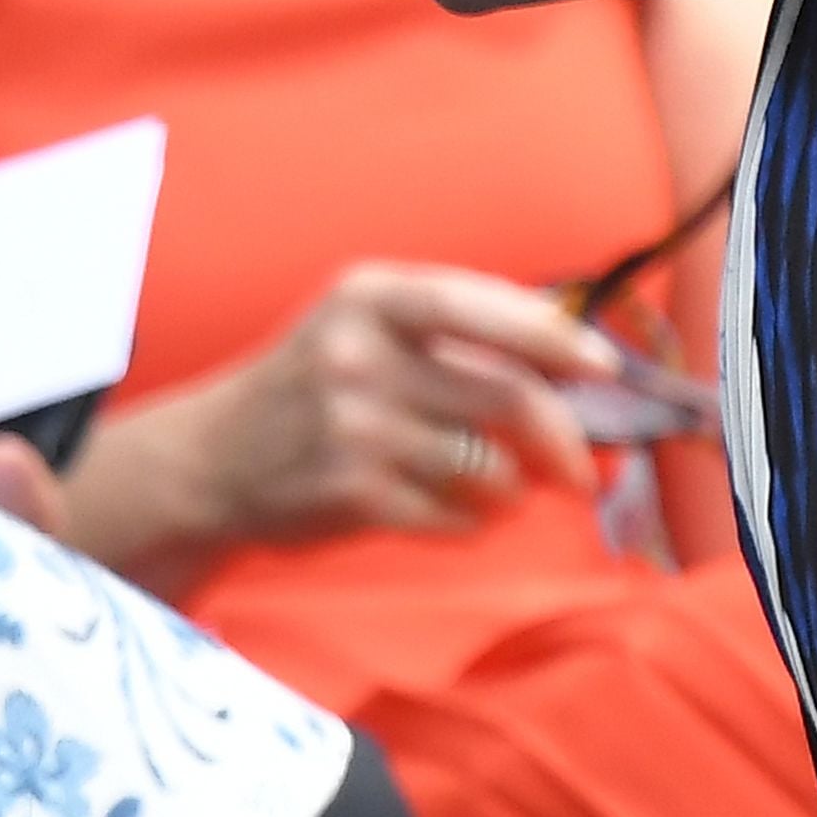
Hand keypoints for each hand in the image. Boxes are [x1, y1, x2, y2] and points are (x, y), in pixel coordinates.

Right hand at [66, 265, 621, 588]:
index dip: (559, 341)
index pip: (490, 308)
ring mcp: (353, 426)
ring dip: (510, 488)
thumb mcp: (364, 325)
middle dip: (564, 438)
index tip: (606, 368)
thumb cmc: (311, 385)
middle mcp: (361, 354)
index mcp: (372, 296)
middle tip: (587, 470)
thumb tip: (573, 363)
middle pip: (506, 394)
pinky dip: (470, 521)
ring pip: (485, 464)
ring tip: (500, 489)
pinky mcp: (349, 493)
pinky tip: (457, 513)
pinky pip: (450, 516)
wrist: (210, 459)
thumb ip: (455, 333)